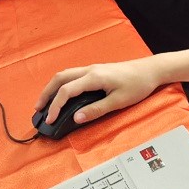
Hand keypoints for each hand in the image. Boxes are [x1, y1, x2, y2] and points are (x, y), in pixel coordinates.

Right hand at [35, 61, 159, 127]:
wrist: (150, 70)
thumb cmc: (138, 85)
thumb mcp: (118, 101)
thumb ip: (96, 110)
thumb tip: (76, 118)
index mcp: (94, 77)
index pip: (67, 91)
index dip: (55, 106)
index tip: (50, 120)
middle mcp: (90, 70)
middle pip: (60, 78)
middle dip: (46, 94)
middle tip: (38, 109)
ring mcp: (92, 69)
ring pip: (65, 75)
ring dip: (52, 88)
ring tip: (45, 103)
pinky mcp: (96, 71)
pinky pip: (72, 75)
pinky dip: (62, 84)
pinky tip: (61, 94)